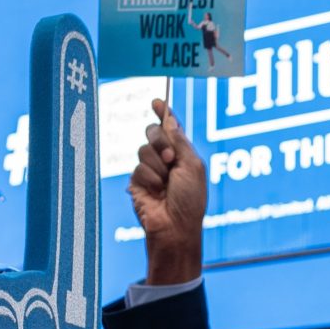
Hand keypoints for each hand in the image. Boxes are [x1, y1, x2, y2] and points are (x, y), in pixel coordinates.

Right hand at [128, 98, 206, 284]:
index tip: (157, 101)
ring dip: (157, 165)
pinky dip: (149, 179)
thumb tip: (169, 119)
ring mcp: (150, 170)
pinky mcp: (137, 182)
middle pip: (153, 132)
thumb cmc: (190, 200)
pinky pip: (137, 168)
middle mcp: (166, 159)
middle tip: (170, 158)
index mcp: (183, 154)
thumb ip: (180, 141)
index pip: (171, 128)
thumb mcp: (192, 165)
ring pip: (143, 149)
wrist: (175, 227)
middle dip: (160, 141)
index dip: (164, 114)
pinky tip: (156, 193)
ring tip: (165, 183)